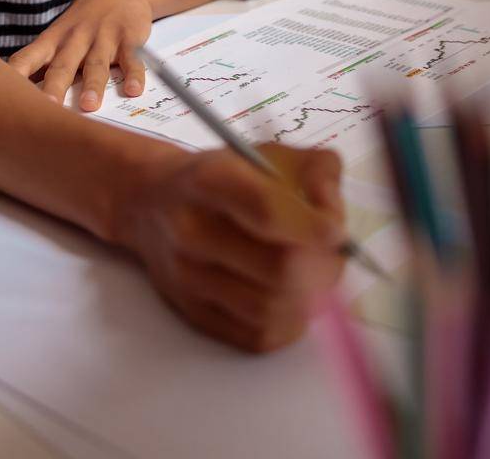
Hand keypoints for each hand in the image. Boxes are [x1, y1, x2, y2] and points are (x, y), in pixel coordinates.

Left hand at [6, 0, 153, 110]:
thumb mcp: (58, 39)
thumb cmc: (82, 25)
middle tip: (46, 107)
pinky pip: (131, 58)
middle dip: (54, 87)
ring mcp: (102, 37)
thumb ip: (41, 67)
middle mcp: (75, 40)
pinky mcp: (128, 37)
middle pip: (62, 66)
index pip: (28, 59)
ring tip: (89, 105)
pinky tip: (134, 90)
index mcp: (52, 42)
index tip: (5, 97)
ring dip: (92, 84)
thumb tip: (16, 100)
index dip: (15, 76)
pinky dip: (134, 74)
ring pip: (96, 64)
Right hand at [122, 143, 346, 352]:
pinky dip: (288, 324)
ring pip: (269, 309)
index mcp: (211, 180)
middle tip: (335, 257)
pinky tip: (294, 299)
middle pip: (276, 269)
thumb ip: (316, 170)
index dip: (312, 227)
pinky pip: (255, 336)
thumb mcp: (269, 153)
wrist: (153, 203)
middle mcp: (193, 230)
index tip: (336, 232)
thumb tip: (333, 217)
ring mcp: (189, 278)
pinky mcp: (193, 313)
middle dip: (321, 268)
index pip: (267, 211)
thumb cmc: (222, 175)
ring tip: (317, 277)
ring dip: (309, 299)